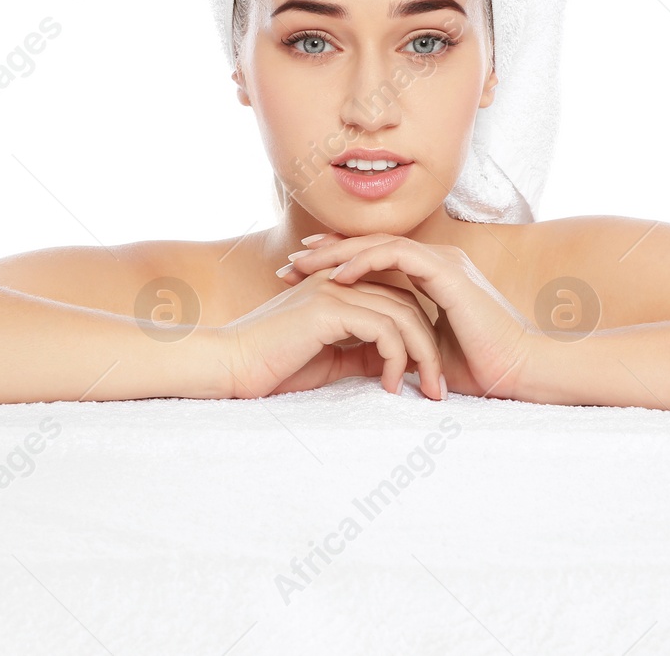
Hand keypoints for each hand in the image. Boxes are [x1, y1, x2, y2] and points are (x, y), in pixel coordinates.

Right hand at [216, 263, 444, 400]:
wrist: (229, 365)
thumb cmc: (272, 365)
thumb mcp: (328, 361)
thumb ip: (361, 355)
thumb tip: (395, 364)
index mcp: (340, 287)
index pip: (398, 300)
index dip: (420, 335)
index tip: (431, 375)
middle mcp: (340, 281)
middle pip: (408, 304)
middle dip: (430, 347)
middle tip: (440, 387)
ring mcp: (334, 290)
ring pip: (402, 314)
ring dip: (422, 355)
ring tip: (428, 389)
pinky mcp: (328, 309)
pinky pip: (383, 328)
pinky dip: (397, 357)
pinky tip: (392, 385)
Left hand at [280, 233, 537, 400]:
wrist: (517, 372)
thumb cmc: (477, 368)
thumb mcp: (423, 348)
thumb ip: (398, 335)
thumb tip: (366, 344)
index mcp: (433, 275)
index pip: (376, 258)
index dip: (338, 261)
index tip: (303, 273)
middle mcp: (437, 261)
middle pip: (372, 245)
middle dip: (328, 251)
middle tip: (291, 261)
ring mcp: (444, 263)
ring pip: (379, 243)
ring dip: (338, 252)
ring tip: (304, 264)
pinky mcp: (448, 272)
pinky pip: (398, 256)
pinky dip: (365, 261)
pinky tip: (338, 275)